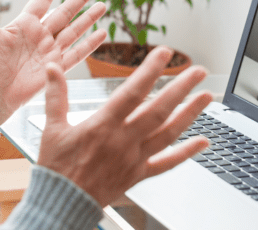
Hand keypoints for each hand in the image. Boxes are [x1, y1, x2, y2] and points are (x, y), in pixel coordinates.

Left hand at [0, 0, 107, 134]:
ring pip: (73, 31)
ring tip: (102, 5)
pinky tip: (101, 33)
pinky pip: (77, 54)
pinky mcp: (56, 67)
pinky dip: (89, 44)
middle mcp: (40, 36)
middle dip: (79, 0)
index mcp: (24, 25)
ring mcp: (49, 51)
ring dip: (88, 18)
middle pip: (64, 13)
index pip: (42, 0)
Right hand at [38, 47, 211, 206]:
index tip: (164, 54)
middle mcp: (123, 141)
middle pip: (158, 111)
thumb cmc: (56, 168)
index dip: (150, 71)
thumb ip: (56, 96)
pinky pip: (166, 164)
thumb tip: (52, 68)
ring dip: (189, 114)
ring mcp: (134, 159)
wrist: (62, 203)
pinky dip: (186, 153)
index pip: (132, 92)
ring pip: (168, 134)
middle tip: (198, 71)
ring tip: (206, 96)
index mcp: (102, 126)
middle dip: (180, 88)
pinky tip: (202, 142)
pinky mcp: (138, 174)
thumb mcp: (51, 128)